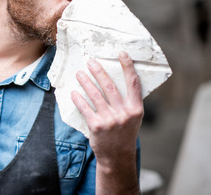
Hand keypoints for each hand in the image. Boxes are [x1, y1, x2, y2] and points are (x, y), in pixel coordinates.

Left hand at [71, 51, 142, 193]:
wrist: (117, 156)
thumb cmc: (124, 133)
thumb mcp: (133, 118)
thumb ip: (128, 101)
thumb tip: (117, 79)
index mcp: (136, 109)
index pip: (133, 83)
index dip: (128, 67)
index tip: (122, 54)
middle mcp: (124, 113)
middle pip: (110, 86)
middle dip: (99, 72)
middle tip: (90, 61)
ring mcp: (110, 120)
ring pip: (95, 95)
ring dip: (85, 82)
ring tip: (79, 73)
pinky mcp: (97, 126)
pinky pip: (85, 108)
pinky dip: (78, 99)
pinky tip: (74, 92)